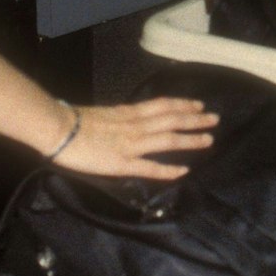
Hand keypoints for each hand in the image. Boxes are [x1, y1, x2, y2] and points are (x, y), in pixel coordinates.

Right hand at [48, 96, 218, 179]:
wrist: (60, 130)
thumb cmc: (76, 121)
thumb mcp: (106, 112)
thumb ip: (122, 116)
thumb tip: (134, 116)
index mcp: (130, 112)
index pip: (163, 105)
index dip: (183, 104)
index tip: (199, 104)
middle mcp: (136, 125)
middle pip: (172, 119)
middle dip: (195, 119)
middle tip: (215, 118)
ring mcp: (131, 144)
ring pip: (168, 140)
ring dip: (190, 139)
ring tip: (209, 139)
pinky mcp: (122, 163)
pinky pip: (150, 167)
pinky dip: (168, 169)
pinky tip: (183, 171)